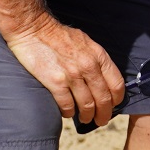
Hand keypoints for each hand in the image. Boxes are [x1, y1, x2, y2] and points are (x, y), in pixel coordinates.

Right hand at [3, 16, 125, 126]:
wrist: (33, 29)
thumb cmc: (58, 35)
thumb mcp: (85, 42)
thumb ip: (95, 59)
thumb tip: (103, 77)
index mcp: (98, 55)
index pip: (116, 83)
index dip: (116, 99)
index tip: (113, 105)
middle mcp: (88, 66)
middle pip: (103, 98)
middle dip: (104, 114)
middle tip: (101, 120)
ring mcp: (72, 75)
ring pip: (87, 105)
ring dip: (88, 116)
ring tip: (86, 119)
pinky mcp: (55, 82)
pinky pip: (67, 105)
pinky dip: (69, 113)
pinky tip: (68, 113)